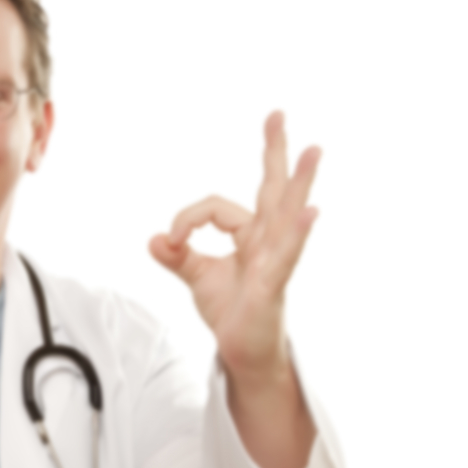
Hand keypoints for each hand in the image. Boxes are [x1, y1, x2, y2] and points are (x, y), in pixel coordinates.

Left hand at [149, 111, 320, 374]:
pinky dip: (295, 232)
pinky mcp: (274, 284)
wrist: (244, 352)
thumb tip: (154, 239)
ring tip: (313, 150)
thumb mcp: (198, 278)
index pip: (216, 209)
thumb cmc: (232, 312)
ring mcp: (276, 260)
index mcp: (251, 236)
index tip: (171, 240)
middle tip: (277, 115)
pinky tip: (308, 212)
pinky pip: (286, 254)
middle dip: (274, 152)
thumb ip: (177, 255)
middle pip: (273, 189)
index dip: (187, 220)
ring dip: (299, 182)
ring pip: (287, 214)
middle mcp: (268, 241)